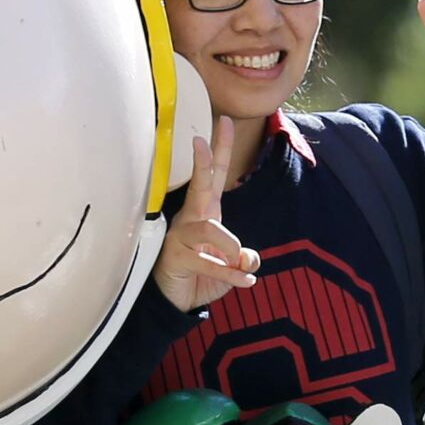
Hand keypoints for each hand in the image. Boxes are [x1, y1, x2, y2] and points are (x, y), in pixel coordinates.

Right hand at [151, 117, 259, 310]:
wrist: (175, 303)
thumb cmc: (201, 277)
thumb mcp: (231, 266)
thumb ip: (243, 257)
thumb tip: (249, 257)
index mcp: (207, 213)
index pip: (215, 176)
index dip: (220, 150)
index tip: (224, 121)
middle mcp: (192, 219)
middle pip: (200, 185)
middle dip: (203, 162)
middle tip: (202, 139)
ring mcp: (181, 237)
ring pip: (210, 229)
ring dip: (231, 247)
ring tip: (241, 265)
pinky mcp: (176, 258)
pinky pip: (208, 262)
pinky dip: (232, 274)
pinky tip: (246, 280)